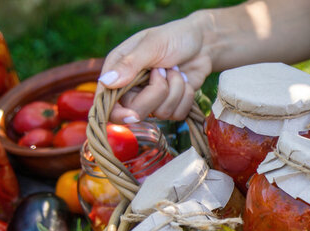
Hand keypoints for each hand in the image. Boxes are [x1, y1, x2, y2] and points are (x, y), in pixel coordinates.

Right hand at [97, 12, 211, 122]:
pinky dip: (186, 97)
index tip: (133, 114)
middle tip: (163, 70)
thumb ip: (130, 64)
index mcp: (118, 70)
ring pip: (161, 114)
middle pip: (137, 113)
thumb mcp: (152, 45)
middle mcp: (132, 88)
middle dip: (158, 92)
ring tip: (176, 70)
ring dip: (176, 89)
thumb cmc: (174, 37)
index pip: (107, 103)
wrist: (203, 42)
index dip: (118, 114)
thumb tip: (106, 82)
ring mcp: (152, 99)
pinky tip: (185, 80)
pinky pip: (177, 115)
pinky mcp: (171, 104)